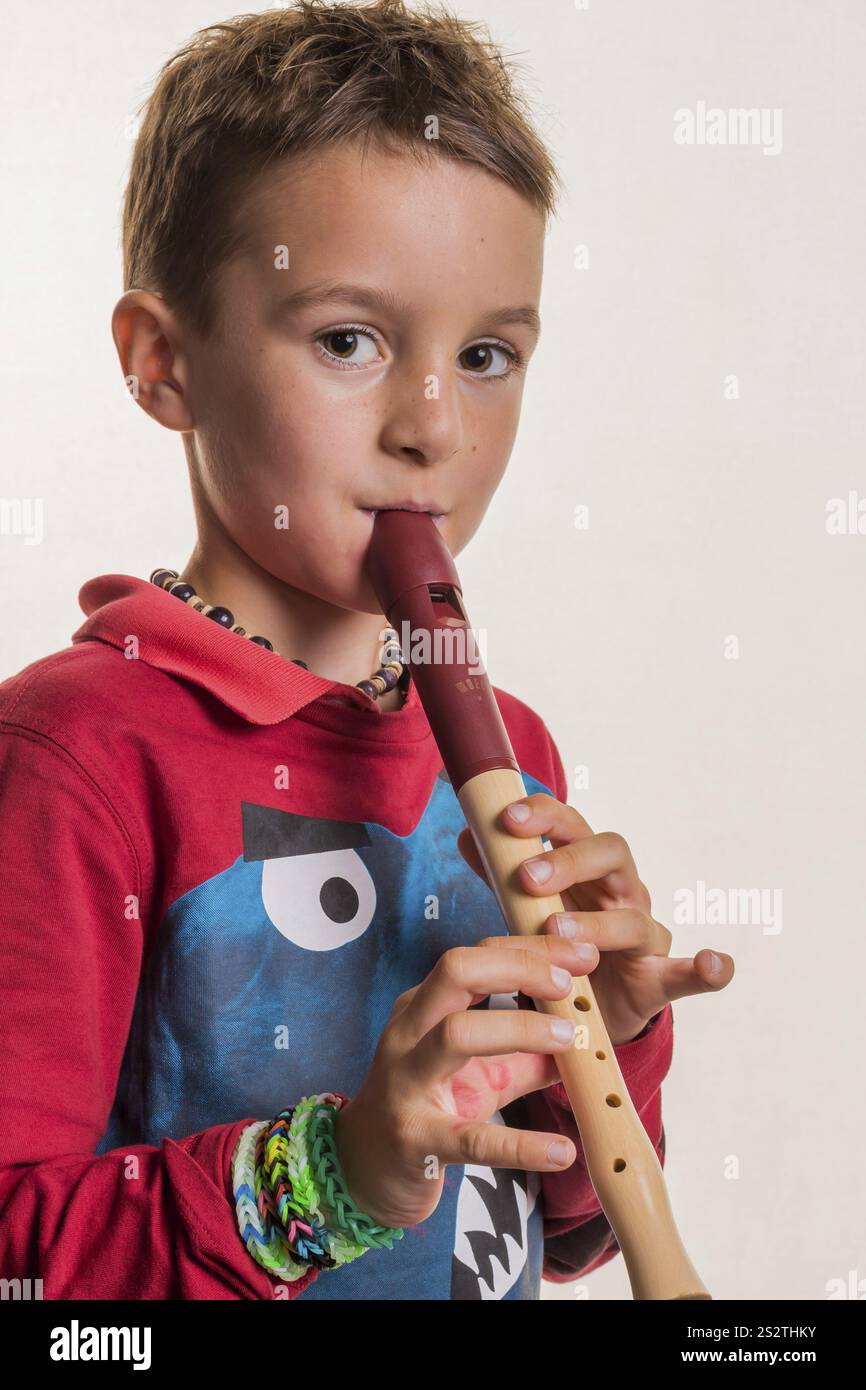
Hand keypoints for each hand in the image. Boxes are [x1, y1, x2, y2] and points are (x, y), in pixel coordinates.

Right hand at [333, 935, 599, 1228]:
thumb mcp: (479, 1072)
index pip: (476, 955)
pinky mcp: (417, 1140)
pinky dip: (521, 1145)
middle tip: (569, 984)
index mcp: (424, 1007)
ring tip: (569, 1039)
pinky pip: (471, 1139)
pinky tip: (562, 1151)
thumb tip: (585, 1037)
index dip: (530, 949)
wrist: (363, 1170)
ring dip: (520, 1028)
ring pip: (457, 1034)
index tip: (582, 953)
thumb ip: (527, 1053)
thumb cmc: (426, 1108)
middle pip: (456, 971)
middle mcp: (409, 1033)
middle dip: (519, 967)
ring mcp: (407, 1084)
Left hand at [457, 793, 733, 1045]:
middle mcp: (621, 893)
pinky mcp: (657, 982)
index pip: (572, 826)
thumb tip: (467, 835)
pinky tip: (715, 964)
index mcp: (587, 870)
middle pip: (610, 855)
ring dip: (598, 924)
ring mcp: (643, 937)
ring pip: (634, 918)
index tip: (508, 818)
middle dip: (570, 860)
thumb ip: (504, 874)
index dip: (545, 816)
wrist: (591, 1008)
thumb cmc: (563, 944)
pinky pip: (689, 973)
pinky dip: (708, 969)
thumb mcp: (531, 908)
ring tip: (558, 932)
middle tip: (528, 877)